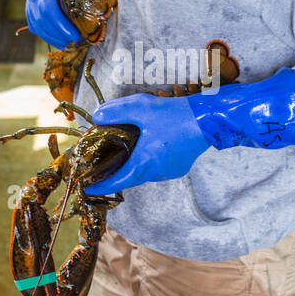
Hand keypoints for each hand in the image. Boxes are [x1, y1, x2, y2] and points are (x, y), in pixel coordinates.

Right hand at [24, 0, 93, 48]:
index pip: (48, 6)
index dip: (60, 23)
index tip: (75, 35)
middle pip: (42, 20)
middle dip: (59, 34)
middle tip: (76, 41)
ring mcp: (29, 3)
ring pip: (37, 26)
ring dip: (54, 38)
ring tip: (70, 45)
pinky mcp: (29, 11)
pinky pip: (35, 28)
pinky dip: (48, 37)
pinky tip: (61, 43)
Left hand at [82, 93, 210, 195]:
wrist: (208, 120)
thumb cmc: (175, 115)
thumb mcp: (141, 107)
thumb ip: (115, 111)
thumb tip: (97, 116)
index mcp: (143, 164)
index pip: (115, 182)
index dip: (99, 186)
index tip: (87, 188)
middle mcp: (155, 173)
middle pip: (129, 177)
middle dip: (115, 172)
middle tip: (102, 163)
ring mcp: (169, 172)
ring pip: (144, 172)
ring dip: (134, 164)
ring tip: (125, 150)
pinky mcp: (179, 168)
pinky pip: (157, 167)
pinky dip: (149, 160)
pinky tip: (149, 145)